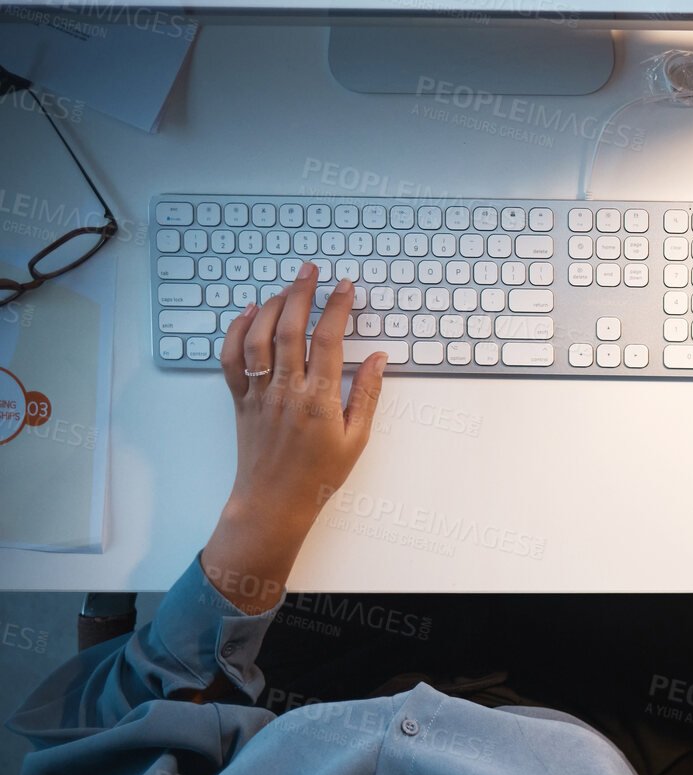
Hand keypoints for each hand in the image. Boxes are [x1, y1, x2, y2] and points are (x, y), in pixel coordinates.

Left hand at [202, 264, 385, 611]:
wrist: (273, 504)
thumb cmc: (318, 476)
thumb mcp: (356, 439)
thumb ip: (367, 394)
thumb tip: (377, 358)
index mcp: (319, 401)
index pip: (328, 341)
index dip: (337, 308)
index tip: (346, 287)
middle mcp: (286, 392)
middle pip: (290, 329)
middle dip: (301, 293)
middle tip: (312, 270)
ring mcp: (259, 395)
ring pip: (259, 337)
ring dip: (272, 305)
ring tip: (287, 287)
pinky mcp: (240, 400)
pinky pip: (232, 359)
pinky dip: (237, 331)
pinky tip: (249, 313)